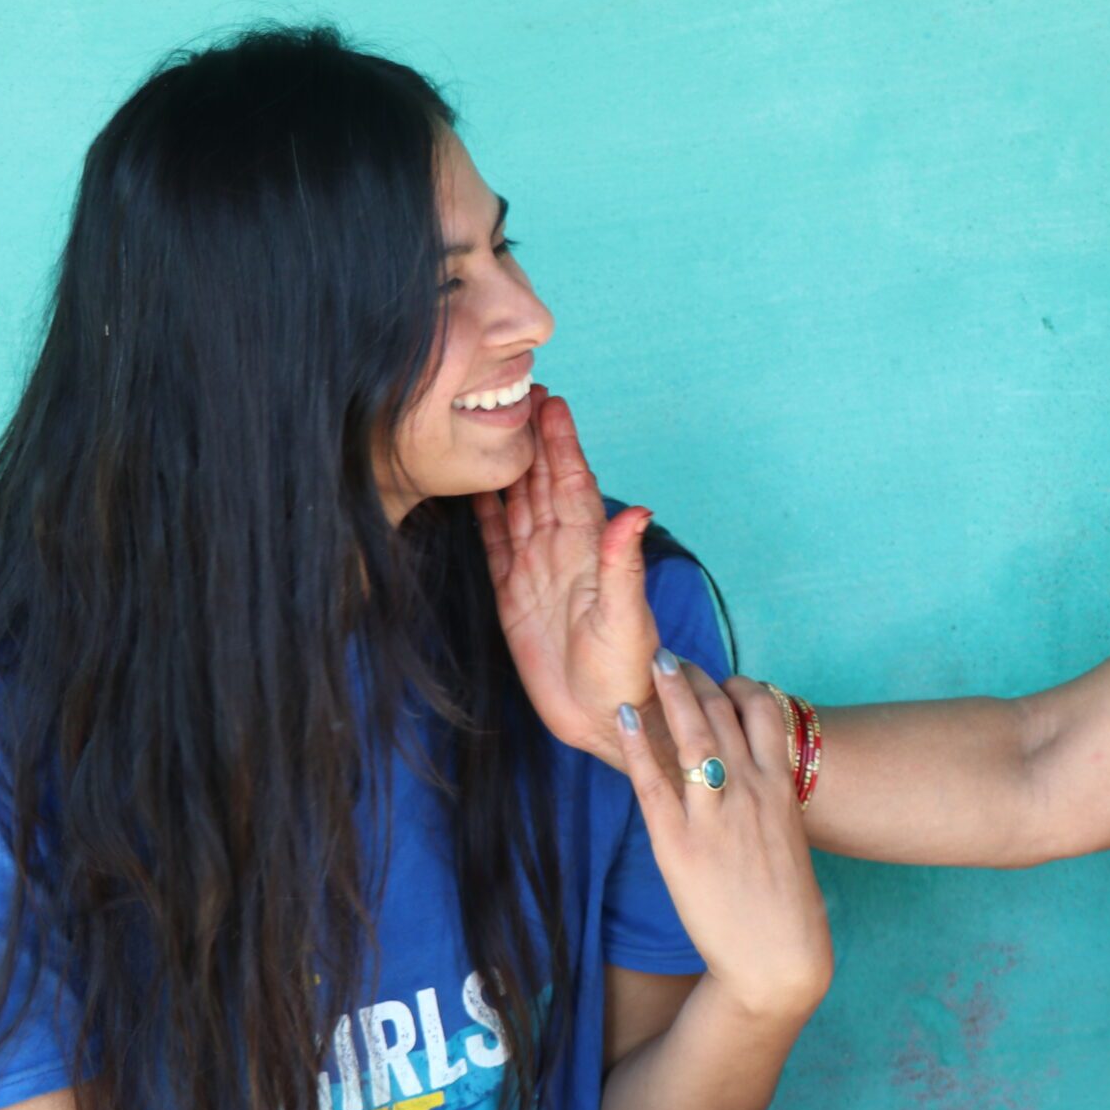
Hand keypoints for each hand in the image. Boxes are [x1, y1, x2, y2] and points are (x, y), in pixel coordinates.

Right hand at [474, 390, 659, 764]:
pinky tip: (474, 486)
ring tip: (494, 427)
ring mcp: (537, 571)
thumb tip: (636, 512)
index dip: (563, 445)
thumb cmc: (627, 671)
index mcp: (592, 550)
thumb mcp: (627, 618)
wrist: (605, 717)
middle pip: (544, 483)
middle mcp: (564, 552)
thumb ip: (624, 565)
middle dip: (534, 440)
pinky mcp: (513, 595)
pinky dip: (484, 514)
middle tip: (520, 392)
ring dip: (509, 468)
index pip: (574, 484)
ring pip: (518, 506)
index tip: (553, 403)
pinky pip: (495, 544)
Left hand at [616, 657, 832, 1021]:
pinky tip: (624, 718)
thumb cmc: (786, 905)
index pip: (763, 711)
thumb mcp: (788, 839)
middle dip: (695, 678)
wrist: (778, 957)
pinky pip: (652, 782)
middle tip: (671, 657)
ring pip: (690, 733)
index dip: (738, 684)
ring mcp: (713, 815)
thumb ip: (767, 802)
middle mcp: (749, 790)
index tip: (717, 677)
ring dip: (670, 691)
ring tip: (652, 664)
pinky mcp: (679, 844)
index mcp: (781, 788)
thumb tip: (748, 780)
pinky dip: (636, 745)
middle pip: (721, 711)